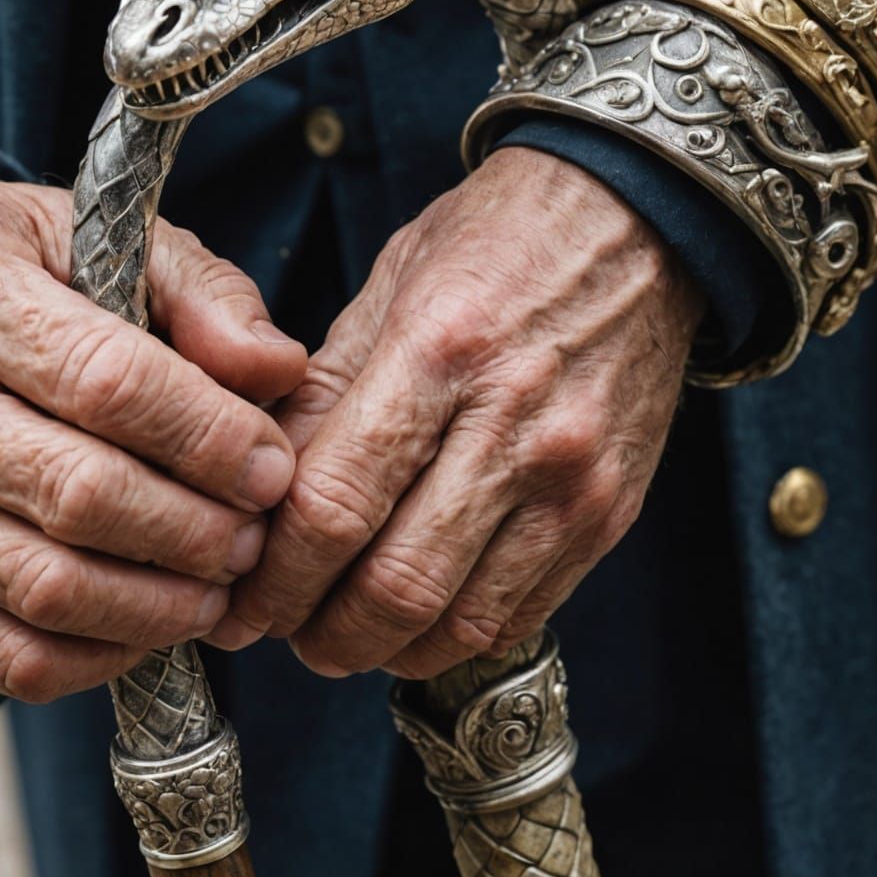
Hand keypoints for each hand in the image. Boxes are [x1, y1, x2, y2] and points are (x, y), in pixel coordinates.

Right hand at [0, 175, 305, 702]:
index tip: (272, 467)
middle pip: (82, 498)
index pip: (108, 385)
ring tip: (218, 584)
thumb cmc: (1, 272)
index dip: (210, 439)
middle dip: (199, 532)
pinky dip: (102, 658)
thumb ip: (200, 295)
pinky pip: (11, 661)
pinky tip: (149, 622)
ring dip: (163, 607)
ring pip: (51, 593)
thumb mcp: (95, 239)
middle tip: (255, 536)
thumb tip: (278, 372)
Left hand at [219, 147, 703, 679]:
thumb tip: (255, 493)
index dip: (275, 578)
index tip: (240, 603)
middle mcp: (513, 426)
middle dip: (318, 634)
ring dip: (382, 650)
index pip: (334, 505)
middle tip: (280, 632)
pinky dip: (452, 639)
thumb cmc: (498, 244)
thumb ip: (319, 393)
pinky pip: (520, 616)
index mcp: (438, 352)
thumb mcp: (389, 285)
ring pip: (458, 622)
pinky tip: (412, 623)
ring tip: (339, 636)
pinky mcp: (611, 514)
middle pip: (394, 586)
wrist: (636, 227)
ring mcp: (572, 480)